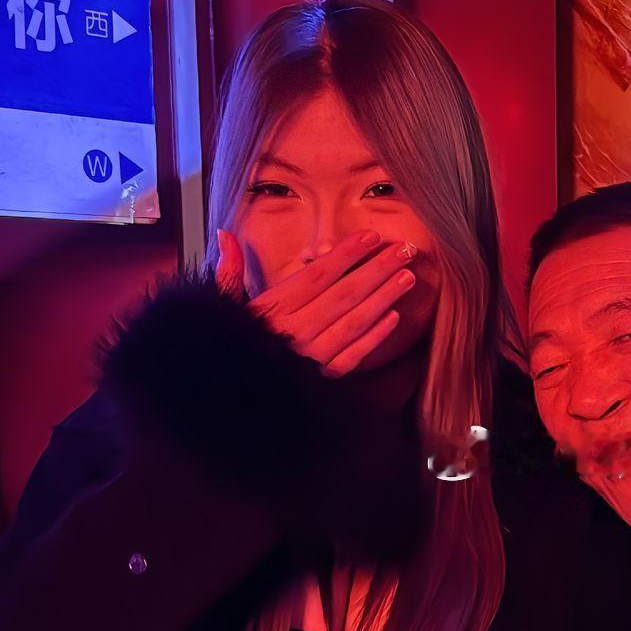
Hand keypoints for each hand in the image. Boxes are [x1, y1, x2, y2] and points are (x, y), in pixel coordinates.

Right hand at [217, 227, 418, 376]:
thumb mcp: (224, 307)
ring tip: (407, 277)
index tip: (371, 237)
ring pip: (354, 322)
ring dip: (383, 298)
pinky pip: (353, 356)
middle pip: (344, 294)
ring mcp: (310, 356)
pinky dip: (374, 337)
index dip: (346, 254)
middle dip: (377, 269)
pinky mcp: (319, 378)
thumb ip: (229, 270)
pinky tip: (393, 318)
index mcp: (274, 309)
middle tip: (405, 251)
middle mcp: (294, 331)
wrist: (229, 396)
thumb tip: (225, 234)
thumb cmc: (229, 345)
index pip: (318, 275)